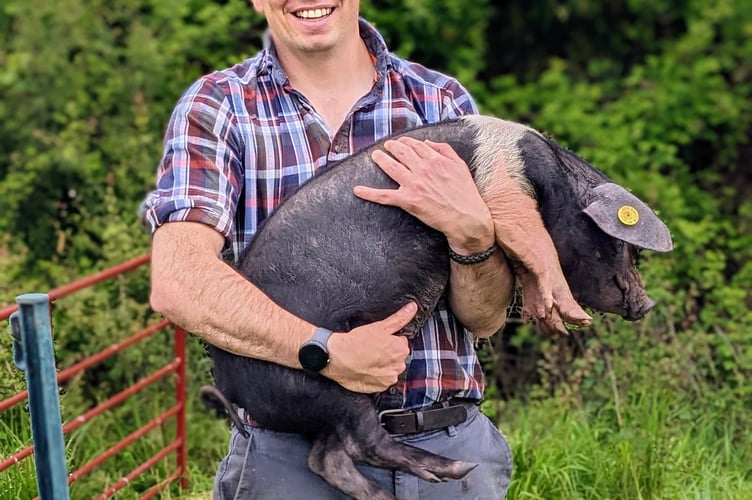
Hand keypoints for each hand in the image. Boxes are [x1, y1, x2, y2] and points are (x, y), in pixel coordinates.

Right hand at [323, 302, 415, 392]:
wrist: (336, 358)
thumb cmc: (356, 342)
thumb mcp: (379, 326)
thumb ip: (399, 318)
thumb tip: (412, 308)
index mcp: (401, 349)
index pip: (402, 342)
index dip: (390, 340)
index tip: (379, 340)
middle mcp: (399, 366)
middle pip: (398, 357)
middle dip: (388, 353)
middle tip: (373, 349)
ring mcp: (389, 378)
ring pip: (390, 369)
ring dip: (383, 365)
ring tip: (368, 359)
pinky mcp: (380, 388)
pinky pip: (383, 380)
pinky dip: (377, 376)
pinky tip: (366, 369)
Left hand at [354, 137, 493, 253]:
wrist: (466, 218)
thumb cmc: (466, 193)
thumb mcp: (460, 166)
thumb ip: (444, 150)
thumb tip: (426, 142)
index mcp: (435, 160)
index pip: (416, 145)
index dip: (406, 142)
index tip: (401, 142)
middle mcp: (422, 169)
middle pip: (401, 153)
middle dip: (392, 147)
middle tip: (386, 146)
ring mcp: (413, 184)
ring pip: (391, 167)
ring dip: (380, 159)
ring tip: (375, 156)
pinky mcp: (408, 201)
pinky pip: (385, 196)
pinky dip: (369, 193)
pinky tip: (357, 190)